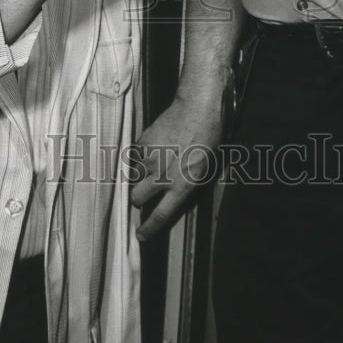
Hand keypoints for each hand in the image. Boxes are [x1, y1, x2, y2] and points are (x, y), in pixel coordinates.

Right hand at [131, 94, 223, 239]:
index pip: (161, 215)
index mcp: (181, 185)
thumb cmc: (209, 137)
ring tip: (151, 164)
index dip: (149, 228)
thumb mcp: (203, 168)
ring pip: (133, 177)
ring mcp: (149, 158)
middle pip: (137, 198)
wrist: (197, 107)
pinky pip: (134, 156)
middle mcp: (162, 175)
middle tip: (145, 192)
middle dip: (139, 198)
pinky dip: (140, 156)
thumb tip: (176, 190)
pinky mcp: (142, 142)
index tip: (140, 235)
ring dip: (139, 175)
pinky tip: (153, 146)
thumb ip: (186, 183)